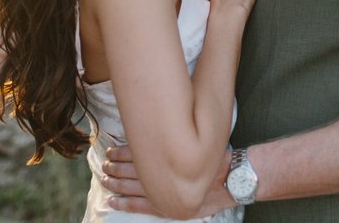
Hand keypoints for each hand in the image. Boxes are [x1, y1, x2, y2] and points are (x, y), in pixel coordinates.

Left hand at [103, 145, 235, 216]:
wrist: (234, 178)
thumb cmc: (216, 158)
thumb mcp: (197, 138)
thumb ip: (175, 138)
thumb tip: (151, 129)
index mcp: (171, 158)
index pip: (139, 156)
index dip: (122, 154)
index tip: (110, 151)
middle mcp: (167, 177)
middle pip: (133, 172)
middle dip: (116, 168)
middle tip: (103, 164)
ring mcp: (167, 195)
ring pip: (133, 189)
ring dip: (116, 184)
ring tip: (104, 179)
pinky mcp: (170, 209)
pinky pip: (142, 208)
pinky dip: (125, 204)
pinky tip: (112, 201)